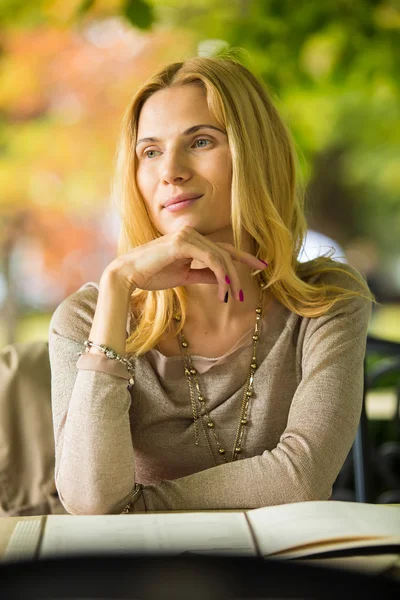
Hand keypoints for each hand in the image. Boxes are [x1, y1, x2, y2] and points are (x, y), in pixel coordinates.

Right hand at [105, 225, 267, 302]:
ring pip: (220, 257)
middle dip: (239, 274)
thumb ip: (203, 275)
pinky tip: (224, 289)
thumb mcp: (184, 276)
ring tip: (233, 297)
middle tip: (243, 295)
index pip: (222, 248)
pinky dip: (221, 274)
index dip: (243, 258)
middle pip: (225, 253)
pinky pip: (211, 259)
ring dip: (230, 279)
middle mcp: (191, 233)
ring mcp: (187, 236)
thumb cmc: (151, 275)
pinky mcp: (182, 243)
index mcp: (191, 240)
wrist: (128, 275)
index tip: (261, 267)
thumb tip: (223, 280)